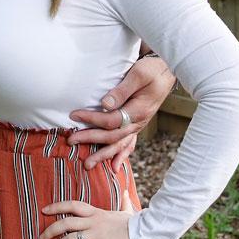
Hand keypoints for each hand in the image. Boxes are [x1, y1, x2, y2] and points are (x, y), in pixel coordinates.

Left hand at [39, 200, 140, 238]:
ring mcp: (99, 235)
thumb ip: (124, 202)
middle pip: (65, 223)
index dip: (56, 206)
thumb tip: (126, 192)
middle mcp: (94, 222)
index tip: (43, 210)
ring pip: (71, 238)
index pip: (72, 205)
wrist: (150, 233)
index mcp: (97, 212)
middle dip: (49, 230)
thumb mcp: (129, 210)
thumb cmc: (137, 224)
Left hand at [67, 54, 174, 168]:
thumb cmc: (153, 70)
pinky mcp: (137, 124)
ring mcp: (138, 125)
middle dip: (91, 139)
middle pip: (112, 136)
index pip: (111, 120)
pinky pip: (128, 144)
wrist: (168, 72)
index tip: (74, 115)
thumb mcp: (138, 75)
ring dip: (103, 155)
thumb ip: (122, 90)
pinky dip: (121, 155)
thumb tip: (105, 104)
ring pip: (119, 144)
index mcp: (139, 111)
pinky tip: (113, 167)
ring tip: (87, 165)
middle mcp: (139, 122)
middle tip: (71, 141)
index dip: (92, 119)